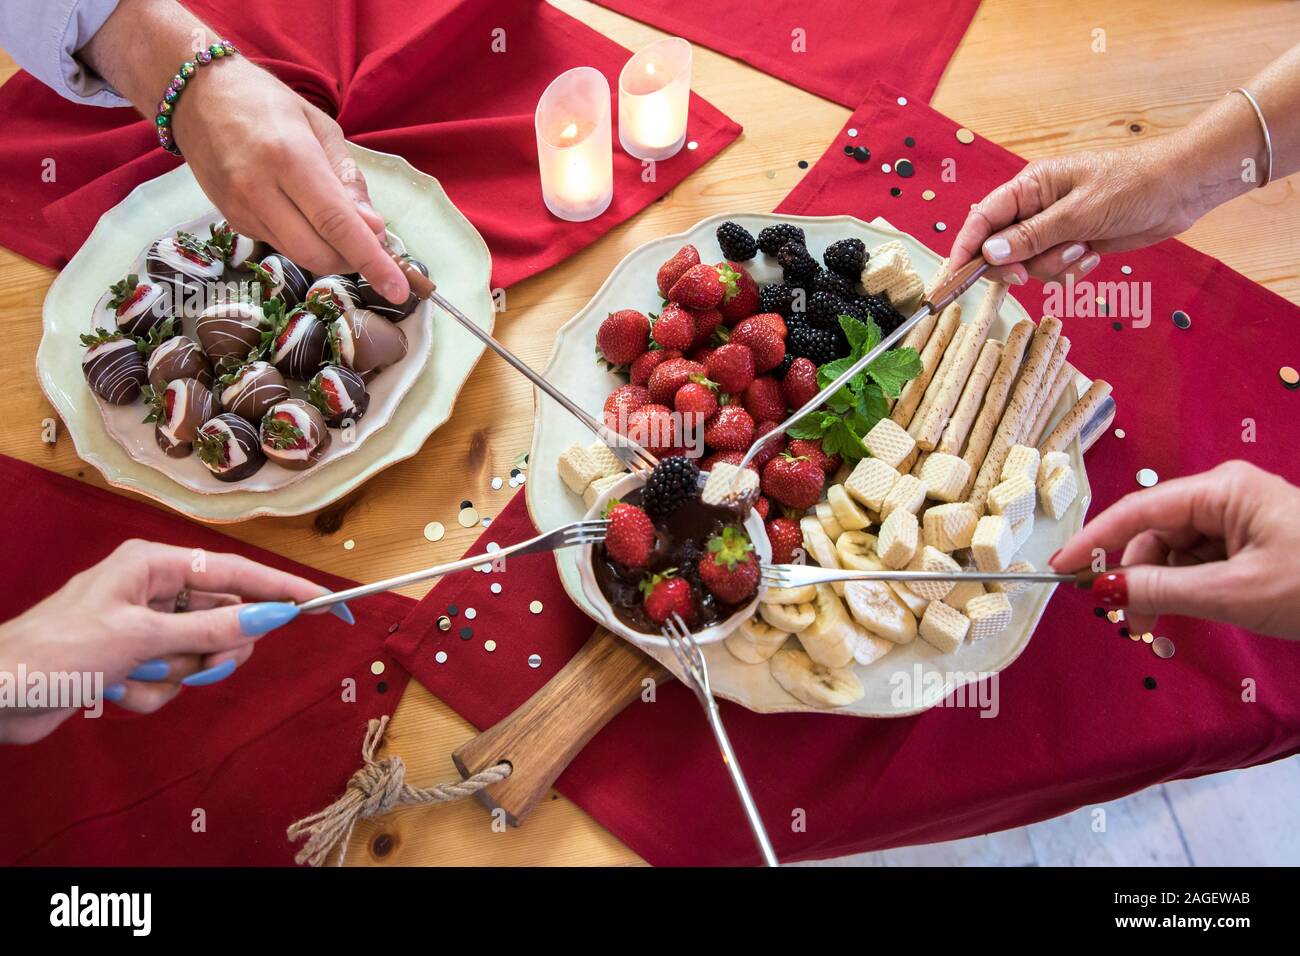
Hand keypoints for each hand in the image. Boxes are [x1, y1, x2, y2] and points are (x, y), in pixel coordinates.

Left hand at [0, 540, 347, 743]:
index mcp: (155, 565)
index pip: (238, 573)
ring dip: (174, 675)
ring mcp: (146, 626)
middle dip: (213, 650)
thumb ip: (213, 627)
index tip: (326, 603)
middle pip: (225, 618)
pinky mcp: (137, 659)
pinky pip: (175, 676)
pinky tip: (118, 691)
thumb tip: (272, 615)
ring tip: (136, 677)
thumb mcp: (142, 637)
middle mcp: (155, 590)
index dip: (284, 589)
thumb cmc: (57, 651)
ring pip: (202, 653)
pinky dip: (154, 691)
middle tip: (194, 665)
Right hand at [172, 57, 409, 303]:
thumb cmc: (266, 103)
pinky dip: (306, 242)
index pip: (337, 224)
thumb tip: (373, 228)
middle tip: (372, 243)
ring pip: (300, 256)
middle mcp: (260, 189)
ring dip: (332, 254)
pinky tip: (307, 217)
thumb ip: (349, 180)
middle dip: (354, 261)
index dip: (371, 260)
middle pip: (319, 254)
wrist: (197, 96)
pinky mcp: (233, 220)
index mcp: (290, 158)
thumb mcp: (321, 127)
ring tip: (344, 228)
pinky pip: (281, 245)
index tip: (398, 289)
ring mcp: (241, 209)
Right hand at [947, 136, 1205, 284]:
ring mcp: (1056, 227)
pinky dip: (1070, 270)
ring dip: (1052, 266)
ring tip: (1083, 249)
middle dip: (1015, 264)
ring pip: (1029, 262)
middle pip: (1001, 247)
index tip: (955, 275)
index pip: (982, 218)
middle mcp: (1036, 207)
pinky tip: (1093, 255)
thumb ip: (1031, 235)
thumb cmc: (1132, 186)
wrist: (1181, 189)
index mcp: (1030, 187)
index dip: (966, 247)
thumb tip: (989, 252)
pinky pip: (1054, 269)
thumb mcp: (1078, 213)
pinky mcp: (1074, 243)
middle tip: (1025, 275)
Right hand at [1050, 461, 1299, 640]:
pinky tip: (1183, 612)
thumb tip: (1102, 589)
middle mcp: (1226, 494)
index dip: (1093, 541)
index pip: (1138, 510)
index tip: (1057, 569)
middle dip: (1134, 573)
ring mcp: (1240, 518)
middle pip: (1155, 532)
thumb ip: (1160, 589)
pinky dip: (1185, 587)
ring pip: (1174, 550)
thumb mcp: (1234, 593)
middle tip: (1124, 620)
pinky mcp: (1251, 541)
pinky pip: (1199, 561)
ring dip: (1159, 586)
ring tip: (1157, 626)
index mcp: (1223, 489)